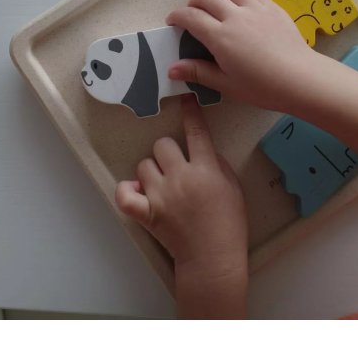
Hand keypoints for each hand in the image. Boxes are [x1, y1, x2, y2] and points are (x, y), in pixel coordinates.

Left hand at [115, 97, 247, 317]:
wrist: (213, 258)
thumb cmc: (229, 224)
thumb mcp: (233, 187)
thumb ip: (216, 164)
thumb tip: (201, 149)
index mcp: (205, 170)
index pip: (196, 131)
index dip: (190, 111)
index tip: (185, 98)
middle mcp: (181, 178)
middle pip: (162, 144)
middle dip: (168, 152)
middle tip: (176, 167)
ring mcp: (161, 196)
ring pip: (144, 165)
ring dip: (151, 171)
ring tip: (162, 185)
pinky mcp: (147, 213)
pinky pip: (124, 194)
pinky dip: (127, 191)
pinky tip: (138, 193)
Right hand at [165, 0, 319, 111]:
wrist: (300, 79)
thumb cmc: (263, 87)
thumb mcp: (226, 84)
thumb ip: (198, 72)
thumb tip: (172, 68)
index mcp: (220, 37)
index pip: (190, 16)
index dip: (177, 16)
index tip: (173, 21)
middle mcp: (235, 16)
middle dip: (193, 1)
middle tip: (192, 13)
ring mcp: (256, 8)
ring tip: (215, 3)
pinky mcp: (273, 7)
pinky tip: (241, 7)